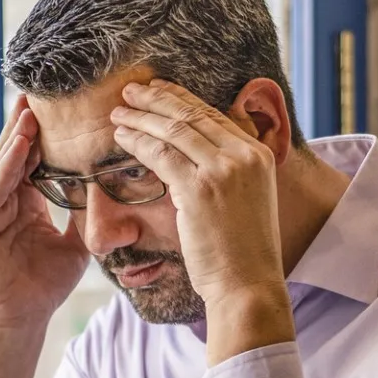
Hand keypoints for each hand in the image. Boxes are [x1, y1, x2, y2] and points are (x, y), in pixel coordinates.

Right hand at [0, 98, 88, 377]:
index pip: (36, 156)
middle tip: (43, 87)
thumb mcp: (77, 243)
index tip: (65, 104)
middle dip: (28, 121)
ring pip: (4, 162)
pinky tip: (21, 142)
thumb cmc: (45, 285)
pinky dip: (8, 164)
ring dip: (17, 133)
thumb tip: (112, 189)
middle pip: (17, 151)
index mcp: (25, 200)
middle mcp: (4, 199)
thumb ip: (87, 214)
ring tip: (32, 105)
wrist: (22, 319)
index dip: (48, 131)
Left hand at [109, 80, 294, 361]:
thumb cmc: (241, 253)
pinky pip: (160, 154)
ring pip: (174, 129)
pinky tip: (120, 137)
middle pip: (193, 114)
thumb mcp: (248, 201)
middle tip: (131, 90)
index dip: (182, 99)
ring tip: (118, 111)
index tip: (158, 91)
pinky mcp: (200, 190)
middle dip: (157, 99)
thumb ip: (230, 173)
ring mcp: (223, 171)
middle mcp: (245, 156)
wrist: (248, 286)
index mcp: (259, 155)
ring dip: (141, 117)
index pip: (214, 115)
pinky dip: (137, 142)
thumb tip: (201, 156)